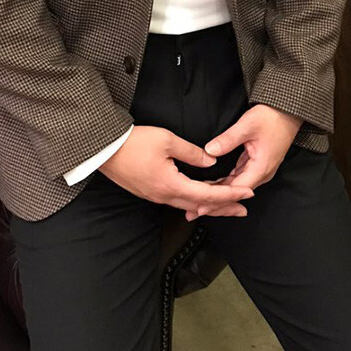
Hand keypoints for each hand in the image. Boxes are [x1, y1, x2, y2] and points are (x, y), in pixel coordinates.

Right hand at [99, 125, 254, 216]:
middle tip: (243, 209)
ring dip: (209, 204)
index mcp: (171, 185)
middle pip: (200, 206)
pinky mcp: (149, 191)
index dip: (230, 195)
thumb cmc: (133, 143)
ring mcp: (155, 196)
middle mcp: (164, 196)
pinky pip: (177, 199)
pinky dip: (194, 200)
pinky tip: (200, 197)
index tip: (247, 194)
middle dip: (224, 207)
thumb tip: (211, 162)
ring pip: (188, 204)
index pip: (207, 195)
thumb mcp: (168, 141)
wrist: (103, 150)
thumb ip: (193, 153)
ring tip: (226, 204)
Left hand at [183, 104, 302, 220]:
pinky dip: (225, 183)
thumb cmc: (271, 118)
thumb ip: (227, 140)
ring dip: (219, 194)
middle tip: (194, 210)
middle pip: (235, 193)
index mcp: (261, 168)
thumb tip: (209, 151)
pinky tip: (212, 185)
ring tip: (200, 200)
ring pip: (236, 186)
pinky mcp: (256, 163)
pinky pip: (239, 178)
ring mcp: (260, 169)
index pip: (235, 191)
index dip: (217, 200)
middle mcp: (262, 172)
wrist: (287, 111)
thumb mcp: (247, 126)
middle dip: (215, 202)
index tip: (201, 207)